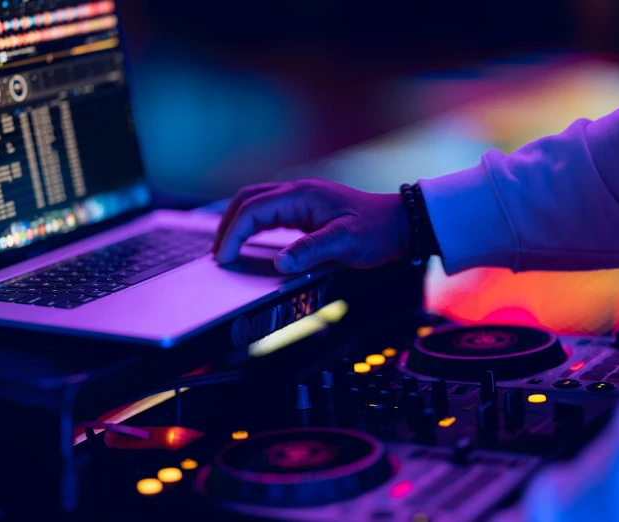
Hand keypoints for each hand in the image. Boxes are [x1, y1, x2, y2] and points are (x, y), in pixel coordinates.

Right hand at [213, 179, 409, 273]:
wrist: (400, 224)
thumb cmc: (376, 232)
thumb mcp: (345, 242)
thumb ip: (311, 250)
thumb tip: (280, 263)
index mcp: (301, 195)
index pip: (253, 209)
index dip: (233, 233)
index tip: (224, 257)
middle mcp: (297, 192)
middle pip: (248, 200)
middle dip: (227, 225)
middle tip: (219, 253)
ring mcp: (301, 199)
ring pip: (257, 203)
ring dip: (238, 223)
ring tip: (227, 248)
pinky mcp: (306, 209)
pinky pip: (270, 212)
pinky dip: (253, 225)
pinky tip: (250, 241)